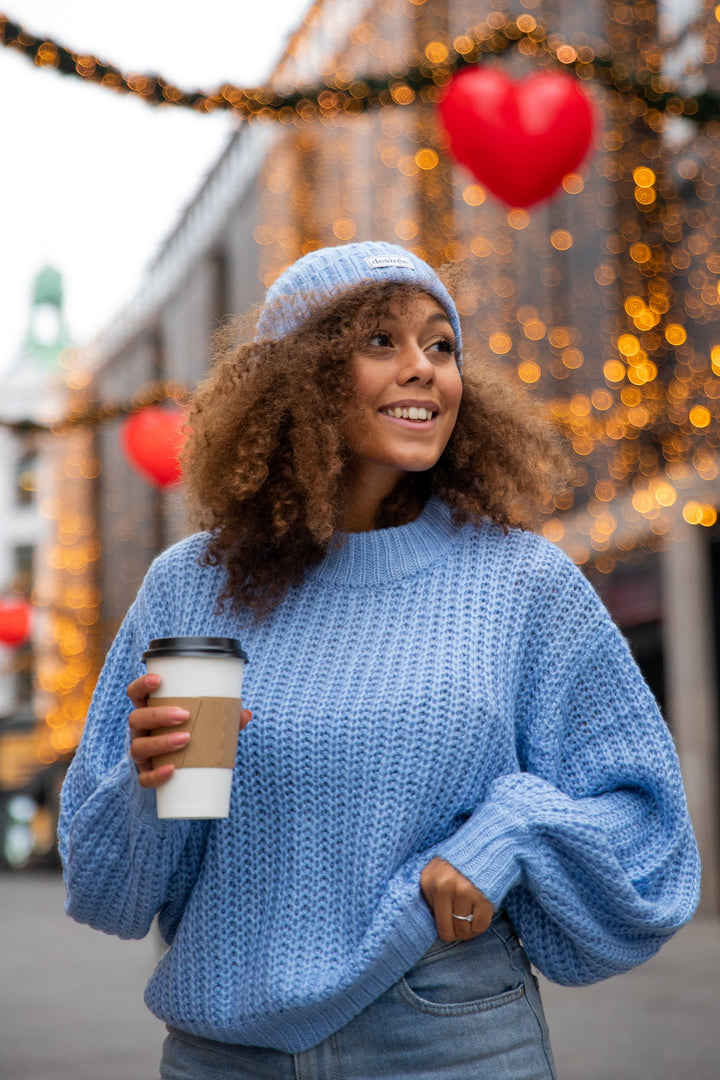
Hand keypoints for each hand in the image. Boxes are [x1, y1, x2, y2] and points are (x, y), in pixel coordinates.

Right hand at [127, 673, 251, 789]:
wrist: (178, 770)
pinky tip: (171, 770)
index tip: (159, 679)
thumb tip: (245, 714)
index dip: (142, 685)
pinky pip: (144, 777)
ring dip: (161, 742)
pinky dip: (157, 775)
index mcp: (149, 711)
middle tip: (184, 715)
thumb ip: (221, 717)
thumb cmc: (189, 734)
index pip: (135, 694)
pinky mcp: (145, 775)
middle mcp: (140, 731)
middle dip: (158, 715)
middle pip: (137, 718)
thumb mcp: (201, 722)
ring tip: (185, 739)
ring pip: (139, 747)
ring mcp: (140, 754)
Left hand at [420, 857, 493, 941]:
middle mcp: (443, 887)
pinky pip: (480, 926)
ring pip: (465, 931)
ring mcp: (463, 891)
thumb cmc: (457, 864)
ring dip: (470, 929)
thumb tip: (437, 925)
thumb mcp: (435, 874)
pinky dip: (481, 924)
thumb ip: (431, 896)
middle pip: (449, 931)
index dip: (446, 926)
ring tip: (472, 916)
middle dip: (457, 933)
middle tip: (464, 924)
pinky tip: (481, 912)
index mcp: (428, 882)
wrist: (483, 845)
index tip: (452, 921)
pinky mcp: (482, 896)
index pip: (436, 923)